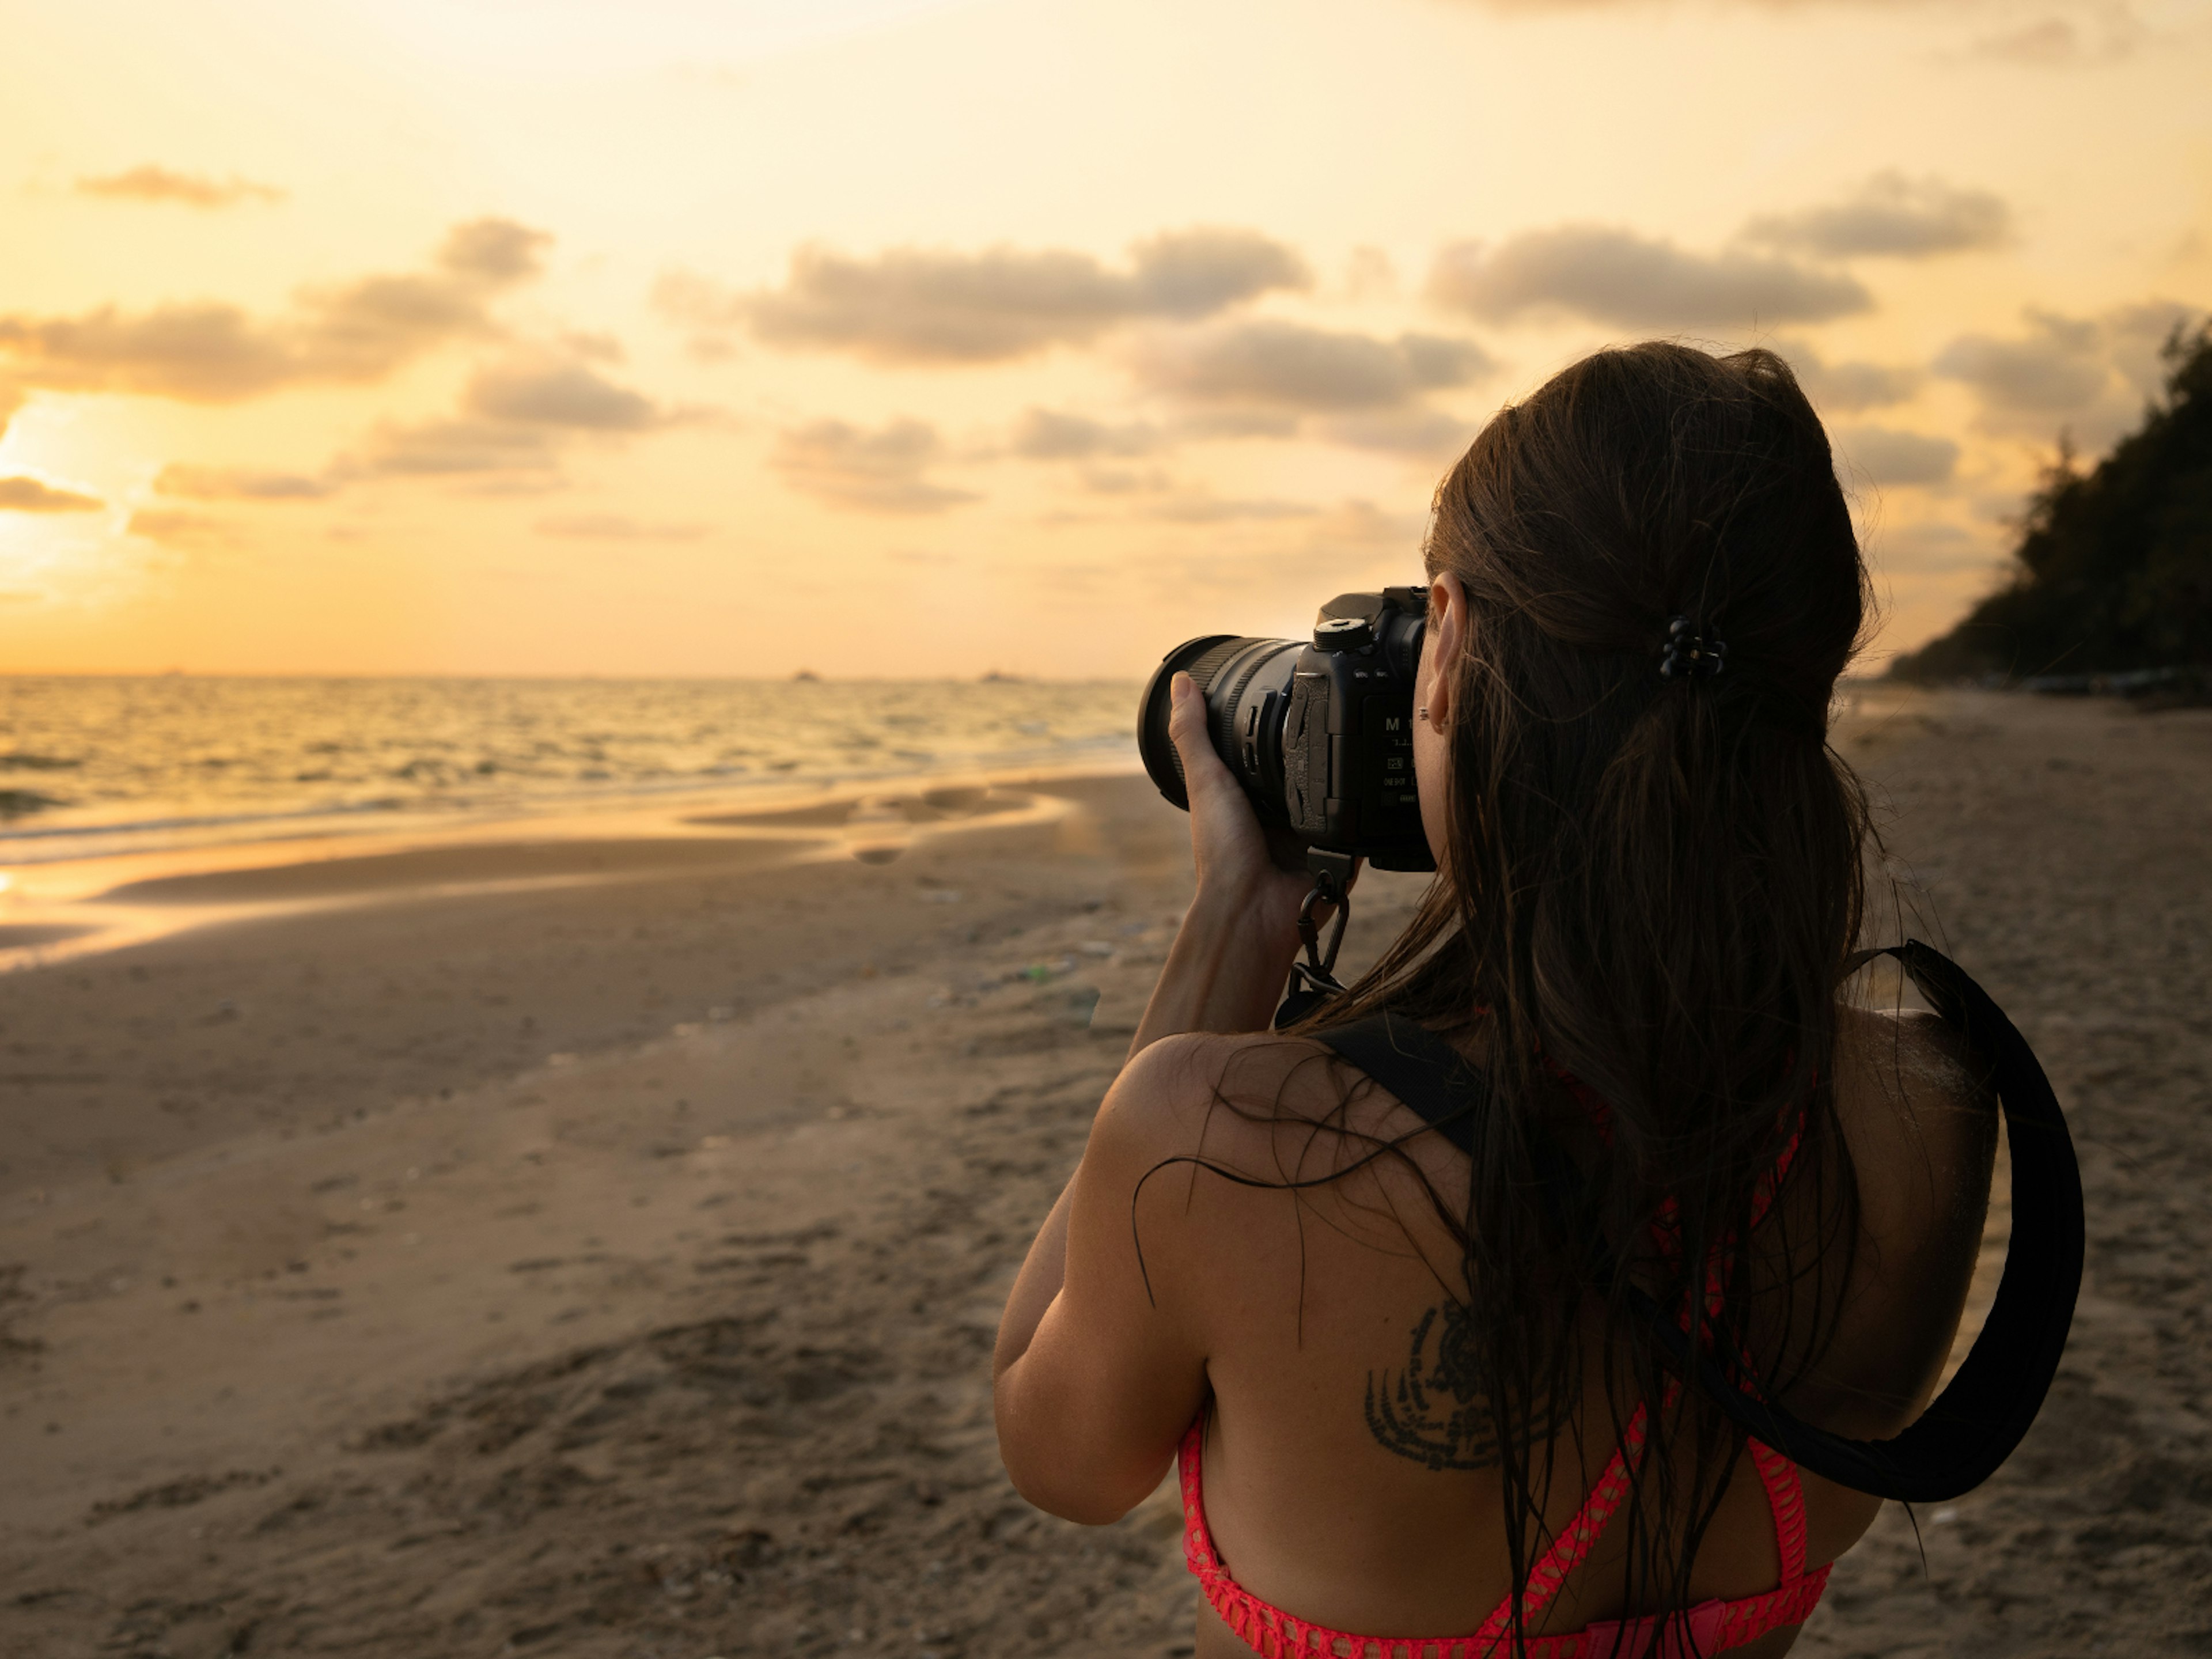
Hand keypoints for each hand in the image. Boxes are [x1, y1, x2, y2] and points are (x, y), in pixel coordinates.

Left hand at [1166, 673, 1347, 947]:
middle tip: (1335, 725)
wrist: (1253, 908)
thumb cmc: (1222, 853)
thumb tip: (1181, 681)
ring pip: (1340, 799)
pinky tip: (1368, 797)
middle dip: (1323, 755)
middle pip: (1311, 775)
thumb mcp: (1205, 780)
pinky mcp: (1341, 858)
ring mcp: (1313, 839)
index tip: (1296, 699)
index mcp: (1253, 799)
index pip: (1273, 756)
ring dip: (1346, 786)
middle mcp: (1284, 817)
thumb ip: (1193, 732)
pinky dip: (1364, 818)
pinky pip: (1361, 830)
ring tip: (1353, 757)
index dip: (1281, 731)